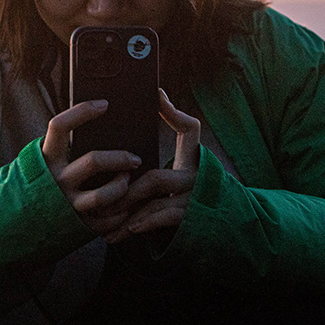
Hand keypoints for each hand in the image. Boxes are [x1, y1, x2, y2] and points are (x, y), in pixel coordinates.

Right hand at [41, 99, 141, 238]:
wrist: (20, 222)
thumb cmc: (43, 182)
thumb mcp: (47, 162)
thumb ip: (65, 148)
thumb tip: (99, 123)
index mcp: (46, 158)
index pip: (60, 126)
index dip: (82, 112)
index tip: (104, 104)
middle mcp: (56, 179)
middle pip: (94, 162)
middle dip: (119, 158)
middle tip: (134, 158)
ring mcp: (66, 203)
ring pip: (103, 196)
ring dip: (122, 187)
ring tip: (128, 180)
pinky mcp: (76, 223)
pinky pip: (106, 221)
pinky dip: (120, 213)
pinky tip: (126, 206)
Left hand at [108, 89, 200, 242]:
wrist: (227, 225)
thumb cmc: (192, 193)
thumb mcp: (184, 168)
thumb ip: (161, 155)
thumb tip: (145, 112)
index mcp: (194, 159)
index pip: (190, 129)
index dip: (173, 112)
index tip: (155, 95)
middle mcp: (198, 176)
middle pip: (156, 178)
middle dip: (124, 189)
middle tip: (98, 194)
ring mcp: (197, 199)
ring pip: (156, 200)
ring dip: (127, 211)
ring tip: (104, 217)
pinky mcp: (195, 220)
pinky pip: (166, 218)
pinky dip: (145, 224)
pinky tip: (128, 229)